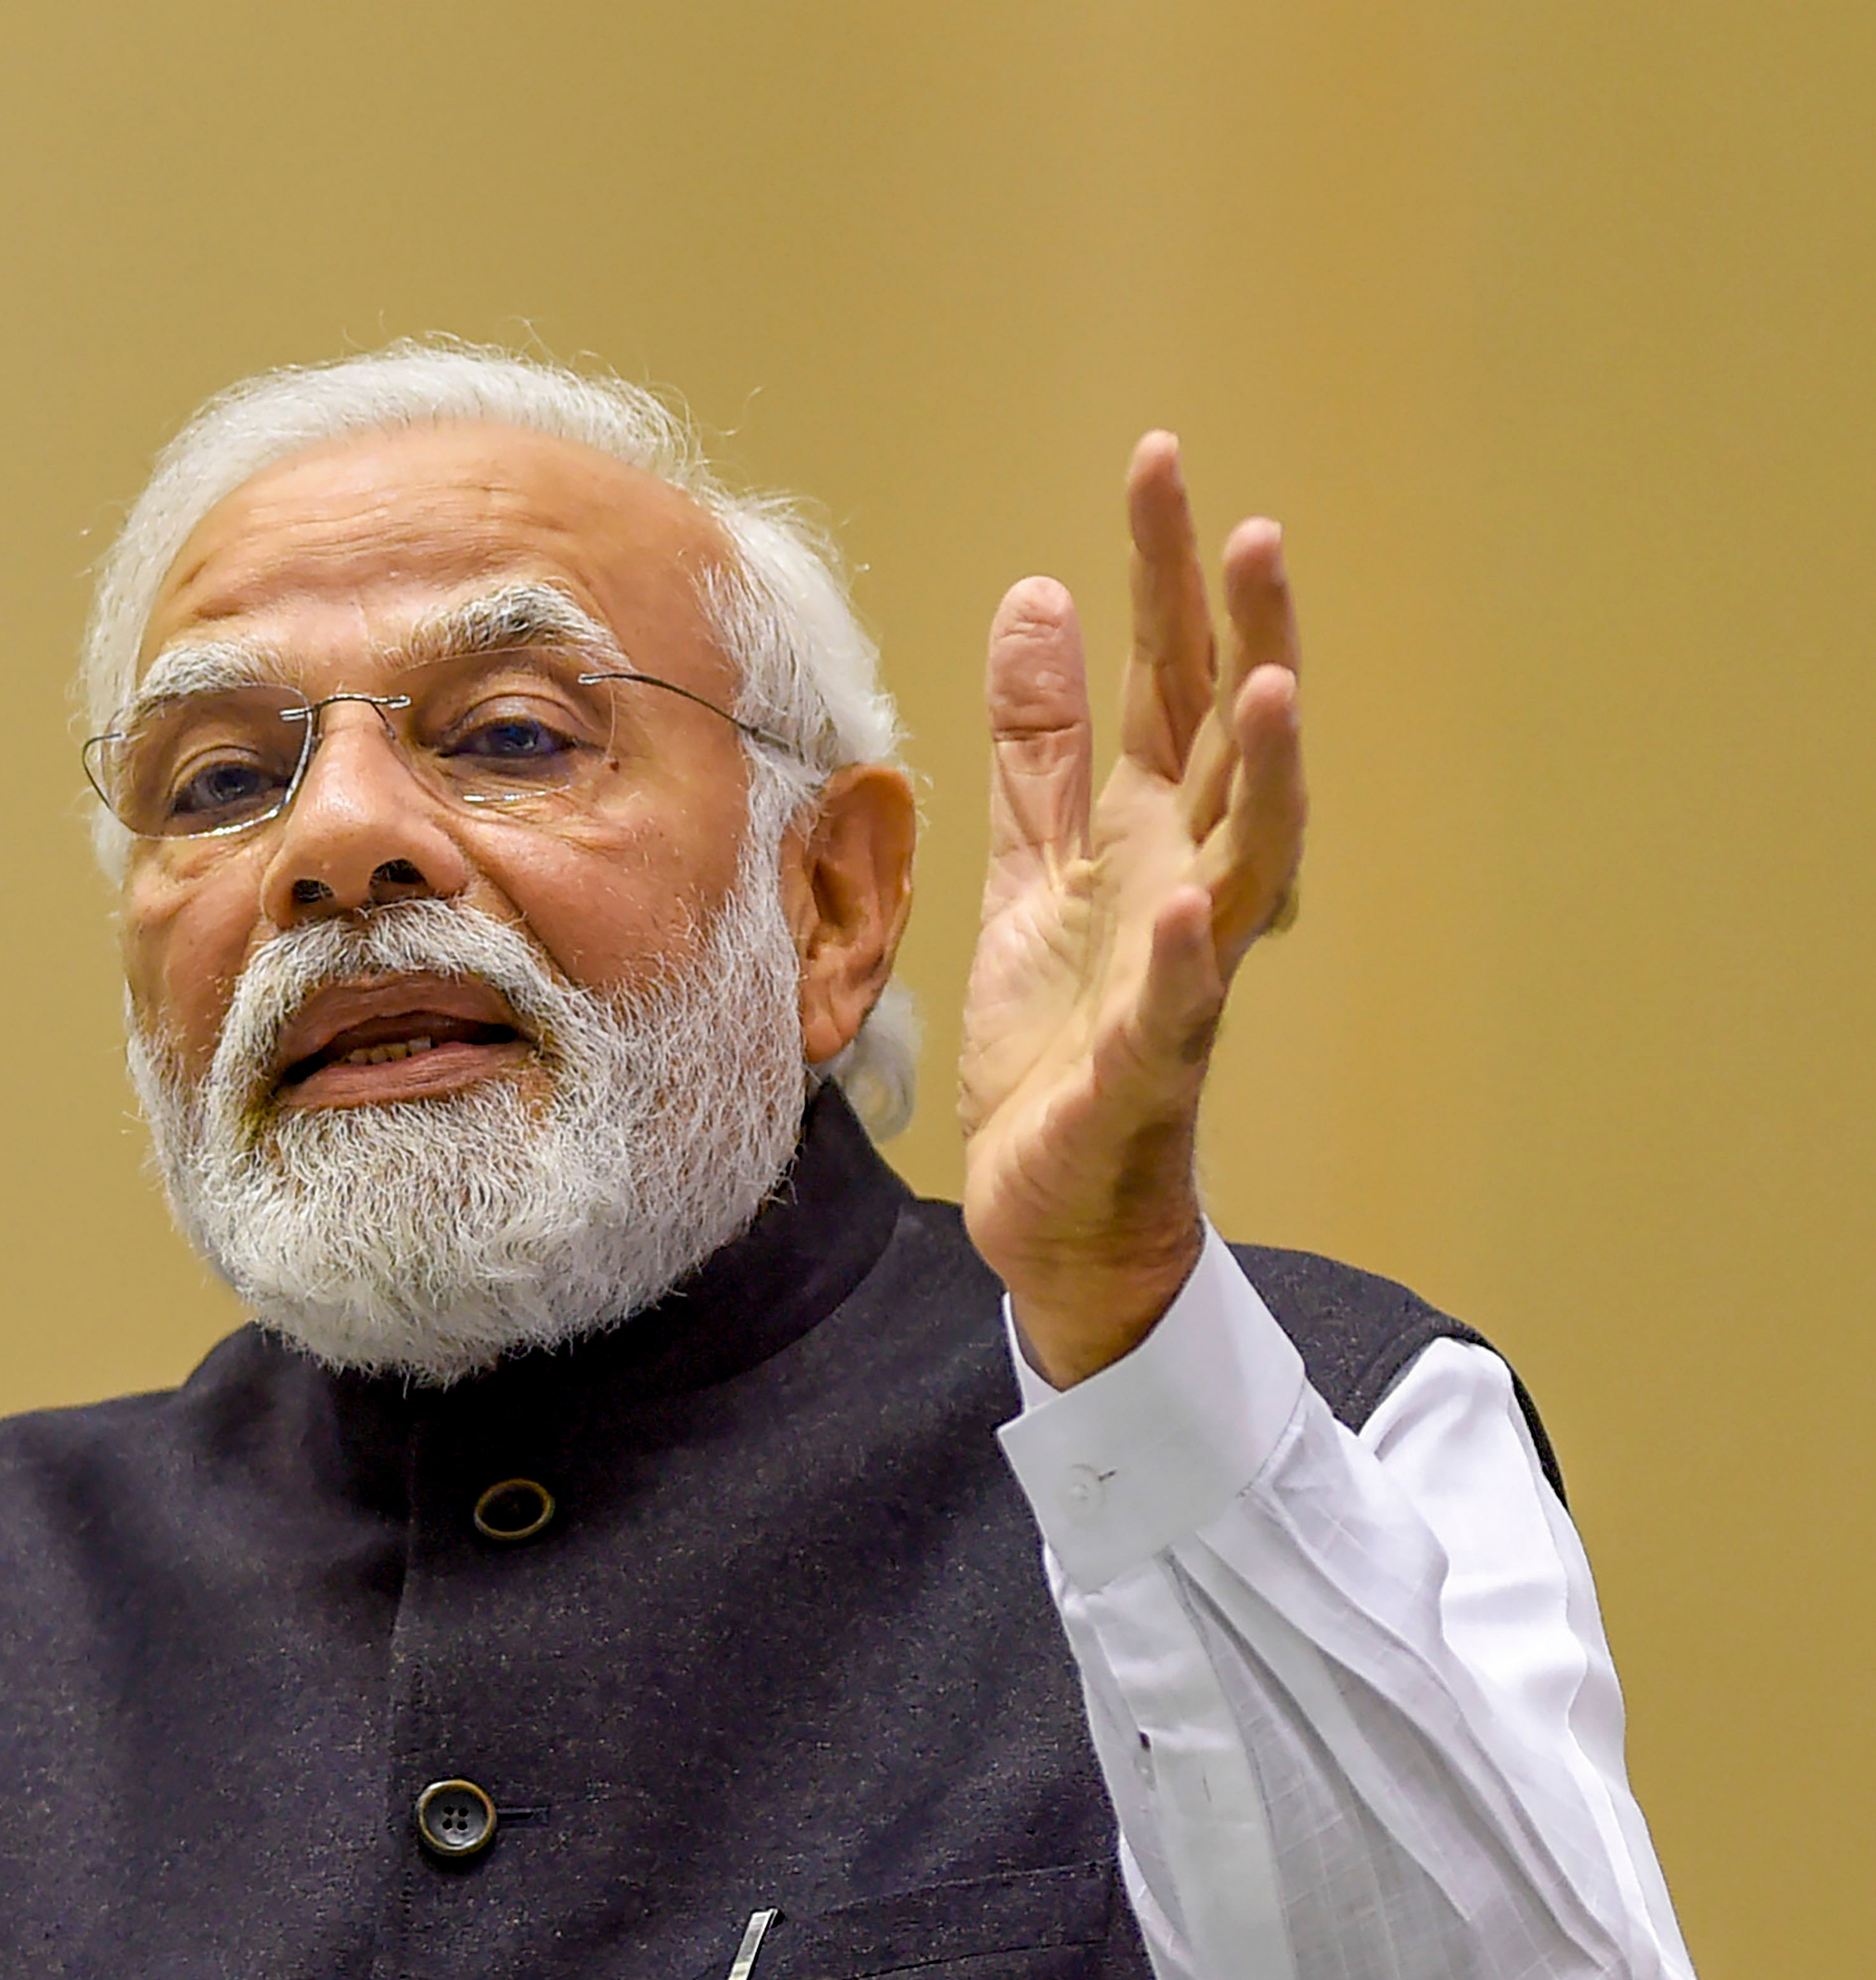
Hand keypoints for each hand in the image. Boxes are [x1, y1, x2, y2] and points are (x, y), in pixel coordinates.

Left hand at [958, 435, 1304, 1386]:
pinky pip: (1176, 1009)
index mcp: (1149, 837)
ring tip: (1262, 683)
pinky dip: (1184, 957)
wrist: (1054, 1203)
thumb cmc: (1059, 1033)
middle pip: (1225, 747)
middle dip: (1243, 638)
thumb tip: (1038, 601)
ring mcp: (1178, 980)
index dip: (1166, 578)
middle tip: (1253, 527)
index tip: (1163, 462)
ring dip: (1259, 775)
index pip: (1166, 684)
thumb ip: (1040, 745)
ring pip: (1245, 862)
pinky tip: (1185, 904)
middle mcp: (1186, 890)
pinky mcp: (1145, 1071)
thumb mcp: (1032, 866)